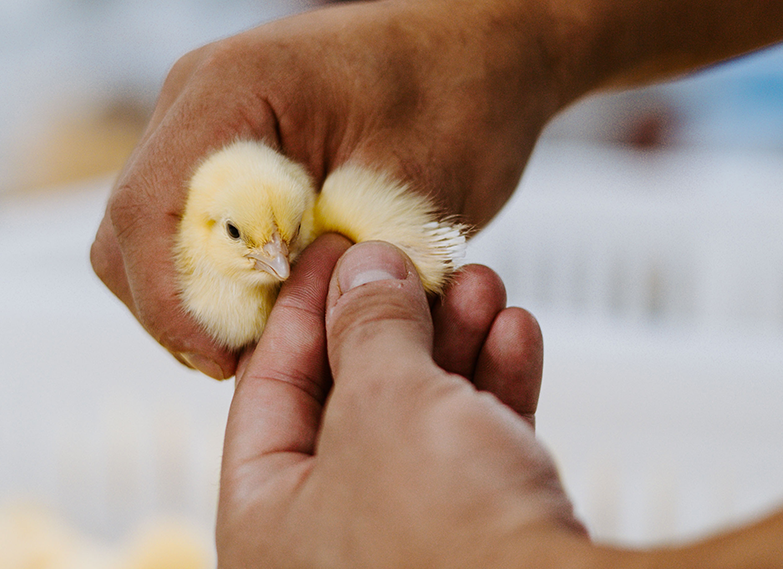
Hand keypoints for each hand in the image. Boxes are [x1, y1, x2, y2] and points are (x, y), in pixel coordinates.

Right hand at [89, 0, 563, 377]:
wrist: (487, 51)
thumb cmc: (462, 98)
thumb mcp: (409, 194)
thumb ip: (338, 266)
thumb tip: (277, 343)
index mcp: (231, 89)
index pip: (148, 211)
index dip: (171, 301)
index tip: (222, 359)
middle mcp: (199, 98)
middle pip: (131, 229)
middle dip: (176, 306)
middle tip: (241, 360)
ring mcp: (208, 120)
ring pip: (153, 234)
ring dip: (196, 294)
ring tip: (261, 340)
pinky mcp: (231, 148)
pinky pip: (192, 226)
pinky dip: (220, 274)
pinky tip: (275, 305)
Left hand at [215, 236, 589, 567]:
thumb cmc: (446, 534)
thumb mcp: (387, 402)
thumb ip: (368, 326)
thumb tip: (364, 268)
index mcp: (266, 524)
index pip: (266, 390)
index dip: (303, 307)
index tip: (335, 244)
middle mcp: (326, 544)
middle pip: (350, 400)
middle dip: (395, 322)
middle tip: (420, 259)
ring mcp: (403, 550)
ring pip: (420, 422)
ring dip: (454, 345)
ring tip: (482, 283)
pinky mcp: (474, 550)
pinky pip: (472, 456)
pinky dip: (492, 394)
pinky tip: (516, 335)